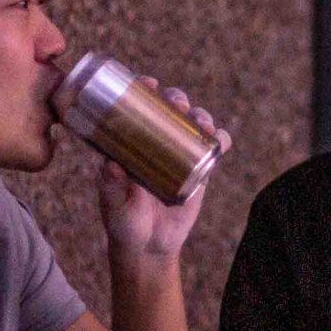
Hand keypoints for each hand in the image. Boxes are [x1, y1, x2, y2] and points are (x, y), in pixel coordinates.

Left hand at [97, 81, 231, 264]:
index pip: (137, 107)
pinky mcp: (198, 171)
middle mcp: (155, 143)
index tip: (148, 82)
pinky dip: (220, 141)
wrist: (149, 247)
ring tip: (202, 123)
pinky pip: (212, 150)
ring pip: (193, 125)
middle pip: (169, 110)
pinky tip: (220, 140)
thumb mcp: (113, 205)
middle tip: (179, 104)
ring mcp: (179, 155)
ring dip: (201, 116)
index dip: (143, 89)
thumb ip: (110, 187)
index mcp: (130, 143)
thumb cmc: (124, 224)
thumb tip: (109, 164)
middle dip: (176, 99)